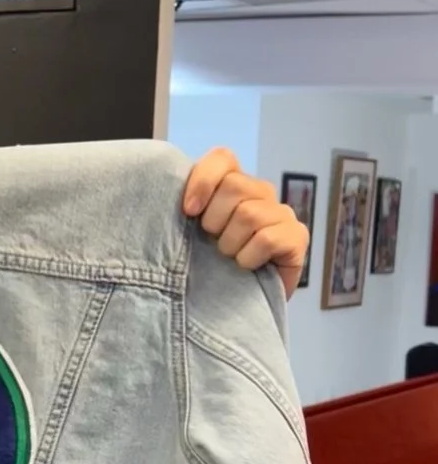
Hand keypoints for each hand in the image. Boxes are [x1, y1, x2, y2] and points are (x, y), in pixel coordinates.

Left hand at [182, 148, 307, 298]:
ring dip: (230, 244)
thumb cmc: (210, 268)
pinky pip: (267, 238)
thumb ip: (187, 210)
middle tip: (212, 242)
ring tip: (230, 257)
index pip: (223, 158)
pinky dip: (249, 257)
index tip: (189, 211)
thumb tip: (166, 194)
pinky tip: (247, 266)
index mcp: (233, 185)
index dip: (204, 180)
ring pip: (249, 214)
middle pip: (235, 186)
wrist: (239, 306)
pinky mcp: (297, 237)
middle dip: (214, 220)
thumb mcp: (191, 235)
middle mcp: (261, 193)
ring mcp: (282, 214)